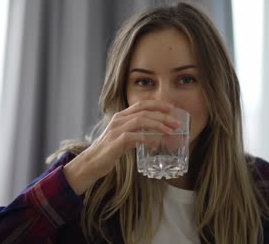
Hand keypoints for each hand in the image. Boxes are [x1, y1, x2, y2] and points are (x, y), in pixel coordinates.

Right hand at [63, 100, 180, 194]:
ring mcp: (116, 130)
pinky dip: (147, 139)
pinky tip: (155, 145)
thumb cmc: (108, 151)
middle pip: (144, 112)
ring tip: (170, 132)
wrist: (91, 163)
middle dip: (163, 116)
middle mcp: (119, 120)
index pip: (142, 104)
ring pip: (141, 121)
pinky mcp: (115, 142)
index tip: (172, 108)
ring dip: (158, 125)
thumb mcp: (123, 138)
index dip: (158, 104)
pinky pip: (134, 137)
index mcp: (121, 116)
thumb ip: (136, 134)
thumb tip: (154, 138)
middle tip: (177, 124)